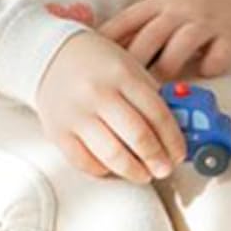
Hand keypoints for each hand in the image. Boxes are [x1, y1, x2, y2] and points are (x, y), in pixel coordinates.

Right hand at [34, 32, 186, 182]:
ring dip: (134, 171)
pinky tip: (114, 168)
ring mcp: (76, 115)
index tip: (179, 154)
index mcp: (122, 75)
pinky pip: (85, 162)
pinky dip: (103, 170)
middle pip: (138, 136)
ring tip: (143, 174)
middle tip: (164, 169)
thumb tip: (173, 135)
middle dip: (157, 160)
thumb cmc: (96, 65)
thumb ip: (151, 98)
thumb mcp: (129, 69)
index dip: (173, 140)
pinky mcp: (58, 132)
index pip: (157, 114)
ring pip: (112, 155)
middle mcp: (98, 94)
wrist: (51, 56)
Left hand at [98, 0, 230, 80]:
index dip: (106, 45)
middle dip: (132, 66)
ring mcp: (205, 23)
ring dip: (165, 71)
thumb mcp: (160, 2)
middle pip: (148, 39)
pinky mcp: (230, 36)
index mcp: (157, 2)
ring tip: (156, 91)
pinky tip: (201, 73)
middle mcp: (179, 11)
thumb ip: (137, 24)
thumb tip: (101, 50)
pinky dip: (207, 69)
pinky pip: (215, 59)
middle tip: (120, 90)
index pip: (125, 22)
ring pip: (178, 51)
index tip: (92, 65)